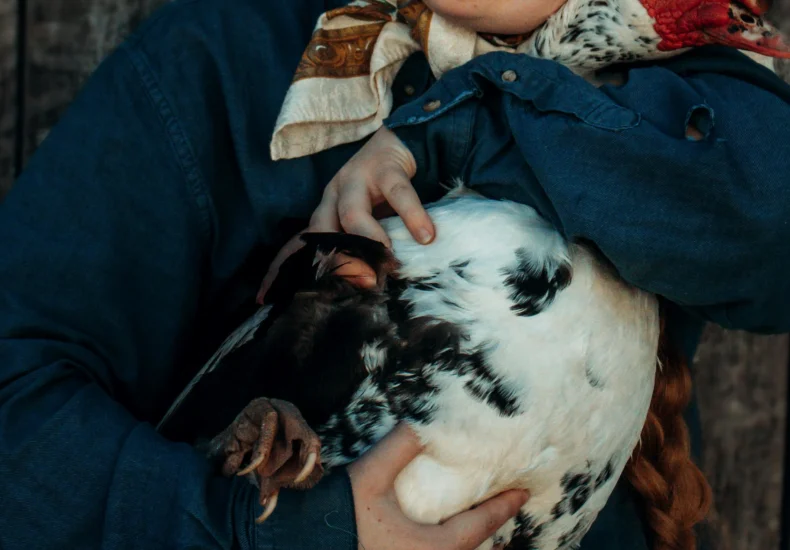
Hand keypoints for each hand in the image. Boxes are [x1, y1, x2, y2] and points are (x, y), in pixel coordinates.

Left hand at [257, 127, 434, 303]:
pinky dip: (413, 217)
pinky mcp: (386, 167)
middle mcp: (333, 196)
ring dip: (369, 241)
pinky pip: (399, 193)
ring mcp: (357, 179)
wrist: (399, 141)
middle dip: (338, 262)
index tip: (266, 297)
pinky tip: (425, 236)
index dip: (282, 269)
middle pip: (322, 232)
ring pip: (352, 213)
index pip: (298, 244)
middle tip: (362, 285)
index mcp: (324, 212)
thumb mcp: (365, 221)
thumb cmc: (381, 192)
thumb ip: (360, 247)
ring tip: (389, 261)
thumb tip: (365, 288)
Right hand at [348, 424, 528, 549]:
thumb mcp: (371, 476)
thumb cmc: (343, 515)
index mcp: (431, 547)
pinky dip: (450, 547)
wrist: (306, 544)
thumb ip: (399, 446)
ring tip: (486, 534)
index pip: (479, 525)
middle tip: (507, 514)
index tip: (523, 493)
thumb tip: (422, 421)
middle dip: (492, 534)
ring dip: (470, 544)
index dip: (503, 507)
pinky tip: (443, 541)